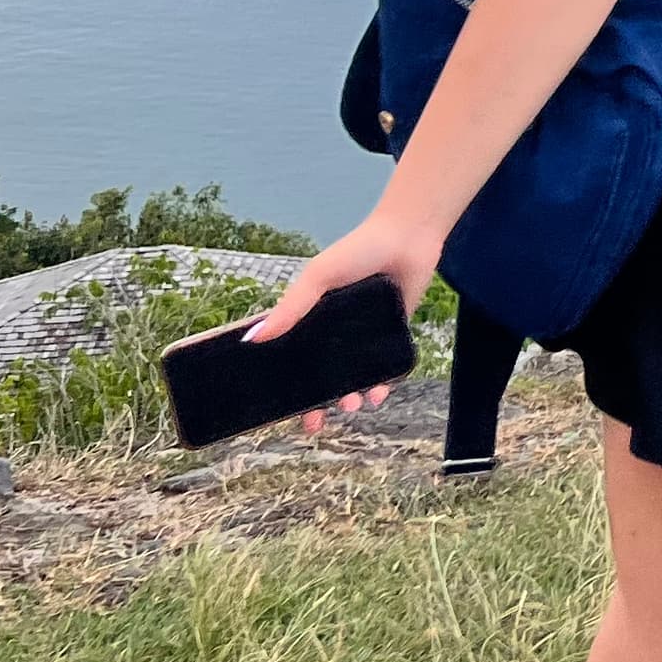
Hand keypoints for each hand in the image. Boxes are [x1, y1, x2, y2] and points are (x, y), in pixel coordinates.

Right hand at [248, 208, 440, 435]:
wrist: (409, 237)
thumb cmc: (358, 250)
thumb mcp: (318, 276)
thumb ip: (290, 308)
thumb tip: (252, 340)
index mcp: (309, 320)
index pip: (291, 361)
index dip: (283, 387)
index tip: (277, 413)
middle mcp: (333, 333)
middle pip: (319, 379)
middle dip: (315, 406)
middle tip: (315, 424)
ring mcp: (362, 337)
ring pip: (352, 380)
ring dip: (350, 399)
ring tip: (353, 404)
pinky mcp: (390, 337)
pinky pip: (382, 371)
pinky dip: (380, 387)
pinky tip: (378, 394)